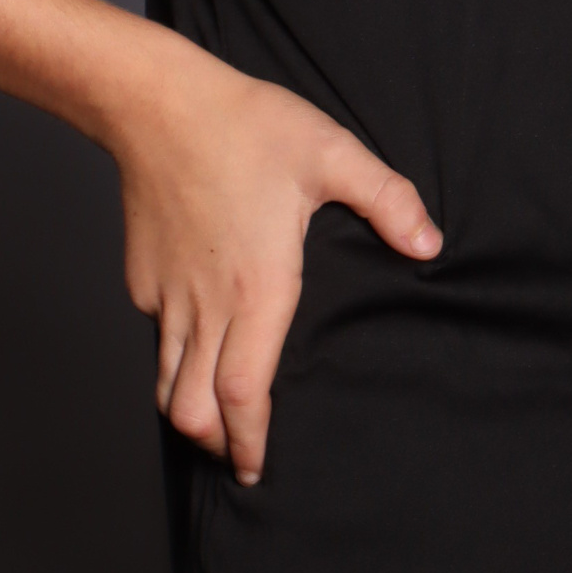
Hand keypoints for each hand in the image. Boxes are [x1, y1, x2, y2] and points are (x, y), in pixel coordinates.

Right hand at [109, 27, 439, 486]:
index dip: (249, 442)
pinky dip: (173, 356)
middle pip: (192, 411)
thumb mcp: (332, 154)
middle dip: (214, 444)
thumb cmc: (245, 126)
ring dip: (189, 410)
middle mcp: (205, 305)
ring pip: (165, 382)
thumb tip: (429, 244)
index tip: (256, 469)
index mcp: (256, 289)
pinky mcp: (142, 276)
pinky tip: (198, 340)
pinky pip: (155, 334)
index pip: (243, 395)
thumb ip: (387, 201)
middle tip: (239, 453)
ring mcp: (166, 294)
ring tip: (216, 417)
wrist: (158, 102)